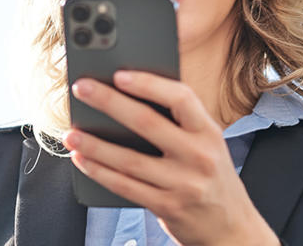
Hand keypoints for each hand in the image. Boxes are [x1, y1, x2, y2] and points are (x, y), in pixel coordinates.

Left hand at [62, 70, 278, 245]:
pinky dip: (100, 171)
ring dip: (94, 144)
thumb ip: (179, 123)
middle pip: (147, 123)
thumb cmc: (210, 176)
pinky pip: (125, 186)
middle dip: (109, 102)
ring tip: (70, 132)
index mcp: (209, 132)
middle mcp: (198, 156)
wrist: (231, 228)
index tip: (119, 74)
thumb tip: (127, 95)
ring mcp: (183, 184)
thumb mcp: (208, 144)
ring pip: (129, 159)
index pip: (181, 98)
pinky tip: (82, 159)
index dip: (149, 84)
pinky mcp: (167, 206)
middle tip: (81, 88)